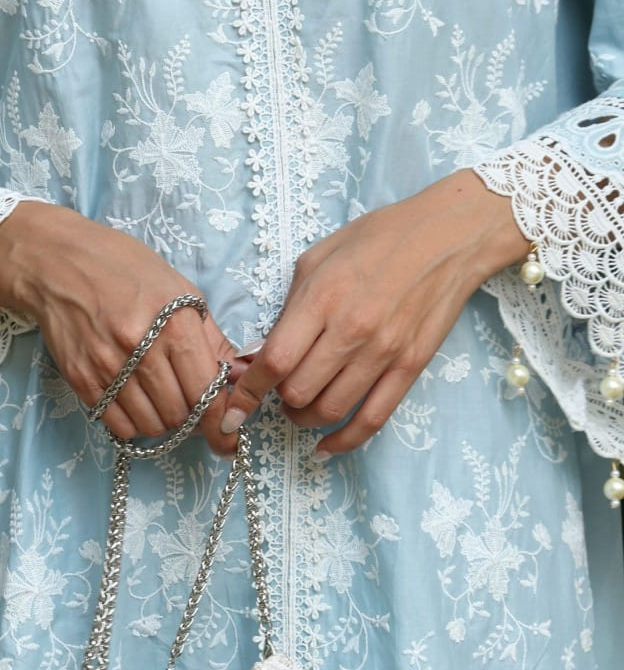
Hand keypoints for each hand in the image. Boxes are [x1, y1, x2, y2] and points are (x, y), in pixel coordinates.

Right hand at [0, 201, 239, 455]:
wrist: (57, 261)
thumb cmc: (123, 266)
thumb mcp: (177, 288)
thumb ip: (210, 336)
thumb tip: (238, 375)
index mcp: (174, 323)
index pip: (207, 392)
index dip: (220, 420)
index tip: (226, 436)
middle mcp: (142, 349)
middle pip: (179, 414)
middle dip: (191, 418)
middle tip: (189, 404)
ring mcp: (108, 367)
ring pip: (150, 425)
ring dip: (163, 422)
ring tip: (162, 399)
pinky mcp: (81, 379)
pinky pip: (117, 424)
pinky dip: (134, 423)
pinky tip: (136, 402)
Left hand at [221, 170, 528, 457]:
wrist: (445, 237)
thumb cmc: (377, 238)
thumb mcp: (318, 258)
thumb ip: (288, 308)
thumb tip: (259, 353)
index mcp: (323, 297)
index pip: (274, 360)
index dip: (248, 390)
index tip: (235, 404)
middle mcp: (352, 330)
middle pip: (298, 391)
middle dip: (277, 399)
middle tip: (276, 391)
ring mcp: (384, 352)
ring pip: (330, 410)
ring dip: (305, 418)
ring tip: (300, 407)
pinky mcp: (410, 368)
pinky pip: (373, 420)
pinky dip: (344, 441)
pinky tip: (327, 445)